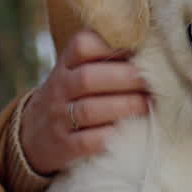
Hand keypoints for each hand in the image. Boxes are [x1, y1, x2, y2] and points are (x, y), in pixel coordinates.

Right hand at [21, 30, 148, 174]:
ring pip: (89, 110)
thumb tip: (157, 50)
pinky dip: (110, 135)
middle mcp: (59, 88)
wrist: (35, 133)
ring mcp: (59, 118)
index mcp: (66, 64)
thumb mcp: (79, 71)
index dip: (111, 46)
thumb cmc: (75, 96)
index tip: (138, 51)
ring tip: (147, 105)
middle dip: (125, 78)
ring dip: (124, 106)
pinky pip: (87, 141)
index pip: (82, 46)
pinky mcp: (64, 146)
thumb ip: (108, 59)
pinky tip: (130, 131)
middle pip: (88, 78)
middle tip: (152, 82)